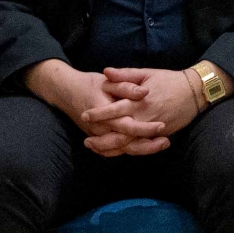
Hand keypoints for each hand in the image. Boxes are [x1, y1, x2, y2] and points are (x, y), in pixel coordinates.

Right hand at [26, 61, 167, 156]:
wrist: (67, 92)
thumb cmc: (89, 84)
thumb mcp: (107, 81)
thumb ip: (126, 85)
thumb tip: (144, 92)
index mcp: (104, 112)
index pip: (127, 125)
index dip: (145, 127)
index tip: (163, 125)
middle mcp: (100, 128)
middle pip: (126, 143)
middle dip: (147, 144)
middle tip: (167, 141)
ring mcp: (98, 136)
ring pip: (122, 149)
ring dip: (142, 149)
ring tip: (162, 144)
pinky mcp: (99, 138)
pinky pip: (115, 150)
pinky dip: (130, 151)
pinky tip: (146, 148)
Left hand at [95, 66, 203, 145]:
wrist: (194, 92)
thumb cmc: (169, 80)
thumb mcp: (146, 73)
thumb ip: (125, 75)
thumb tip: (105, 72)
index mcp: (139, 101)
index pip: (114, 109)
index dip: (98, 113)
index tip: (85, 115)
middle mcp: (144, 118)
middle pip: (119, 133)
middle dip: (102, 139)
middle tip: (86, 141)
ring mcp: (152, 129)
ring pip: (129, 144)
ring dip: (112, 148)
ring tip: (96, 149)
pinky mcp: (159, 136)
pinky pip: (141, 147)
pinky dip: (127, 151)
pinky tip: (115, 151)